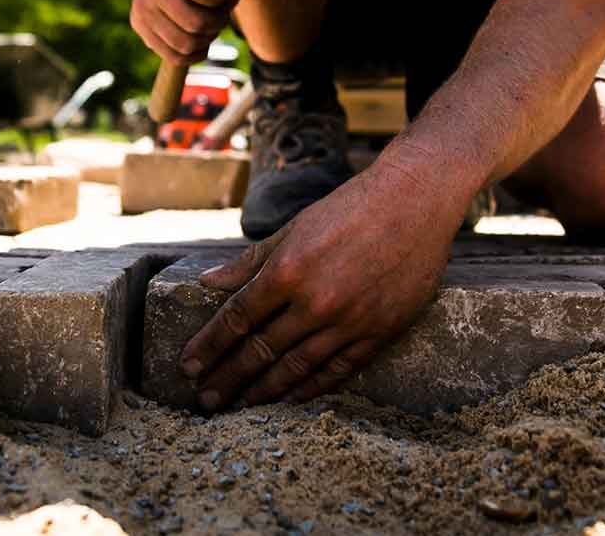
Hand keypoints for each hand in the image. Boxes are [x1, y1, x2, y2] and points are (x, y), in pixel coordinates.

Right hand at [130, 0, 250, 64]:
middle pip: (194, 21)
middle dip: (217, 22)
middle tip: (221, 13)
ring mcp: (140, 4)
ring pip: (186, 43)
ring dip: (207, 38)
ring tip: (210, 24)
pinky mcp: (138, 25)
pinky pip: (175, 56)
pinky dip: (195, 53)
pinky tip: (200, 38)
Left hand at [178, 159, 465, 409]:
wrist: (415, 201)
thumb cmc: (351, 207)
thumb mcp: (295, 227)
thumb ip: (251, 261)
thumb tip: (209, 283)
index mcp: (288, 270)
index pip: (237, 318)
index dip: (209, 345)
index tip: (189, 366)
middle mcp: (315, 300)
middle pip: (260, 350)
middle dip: (228, 378)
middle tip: (206, 400)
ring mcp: (350, 320)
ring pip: (297, 367)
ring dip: (265, 390)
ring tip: (242, 404)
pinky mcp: (380, 331)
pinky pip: (338, 369)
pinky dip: (312, 387)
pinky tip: (292, 396)